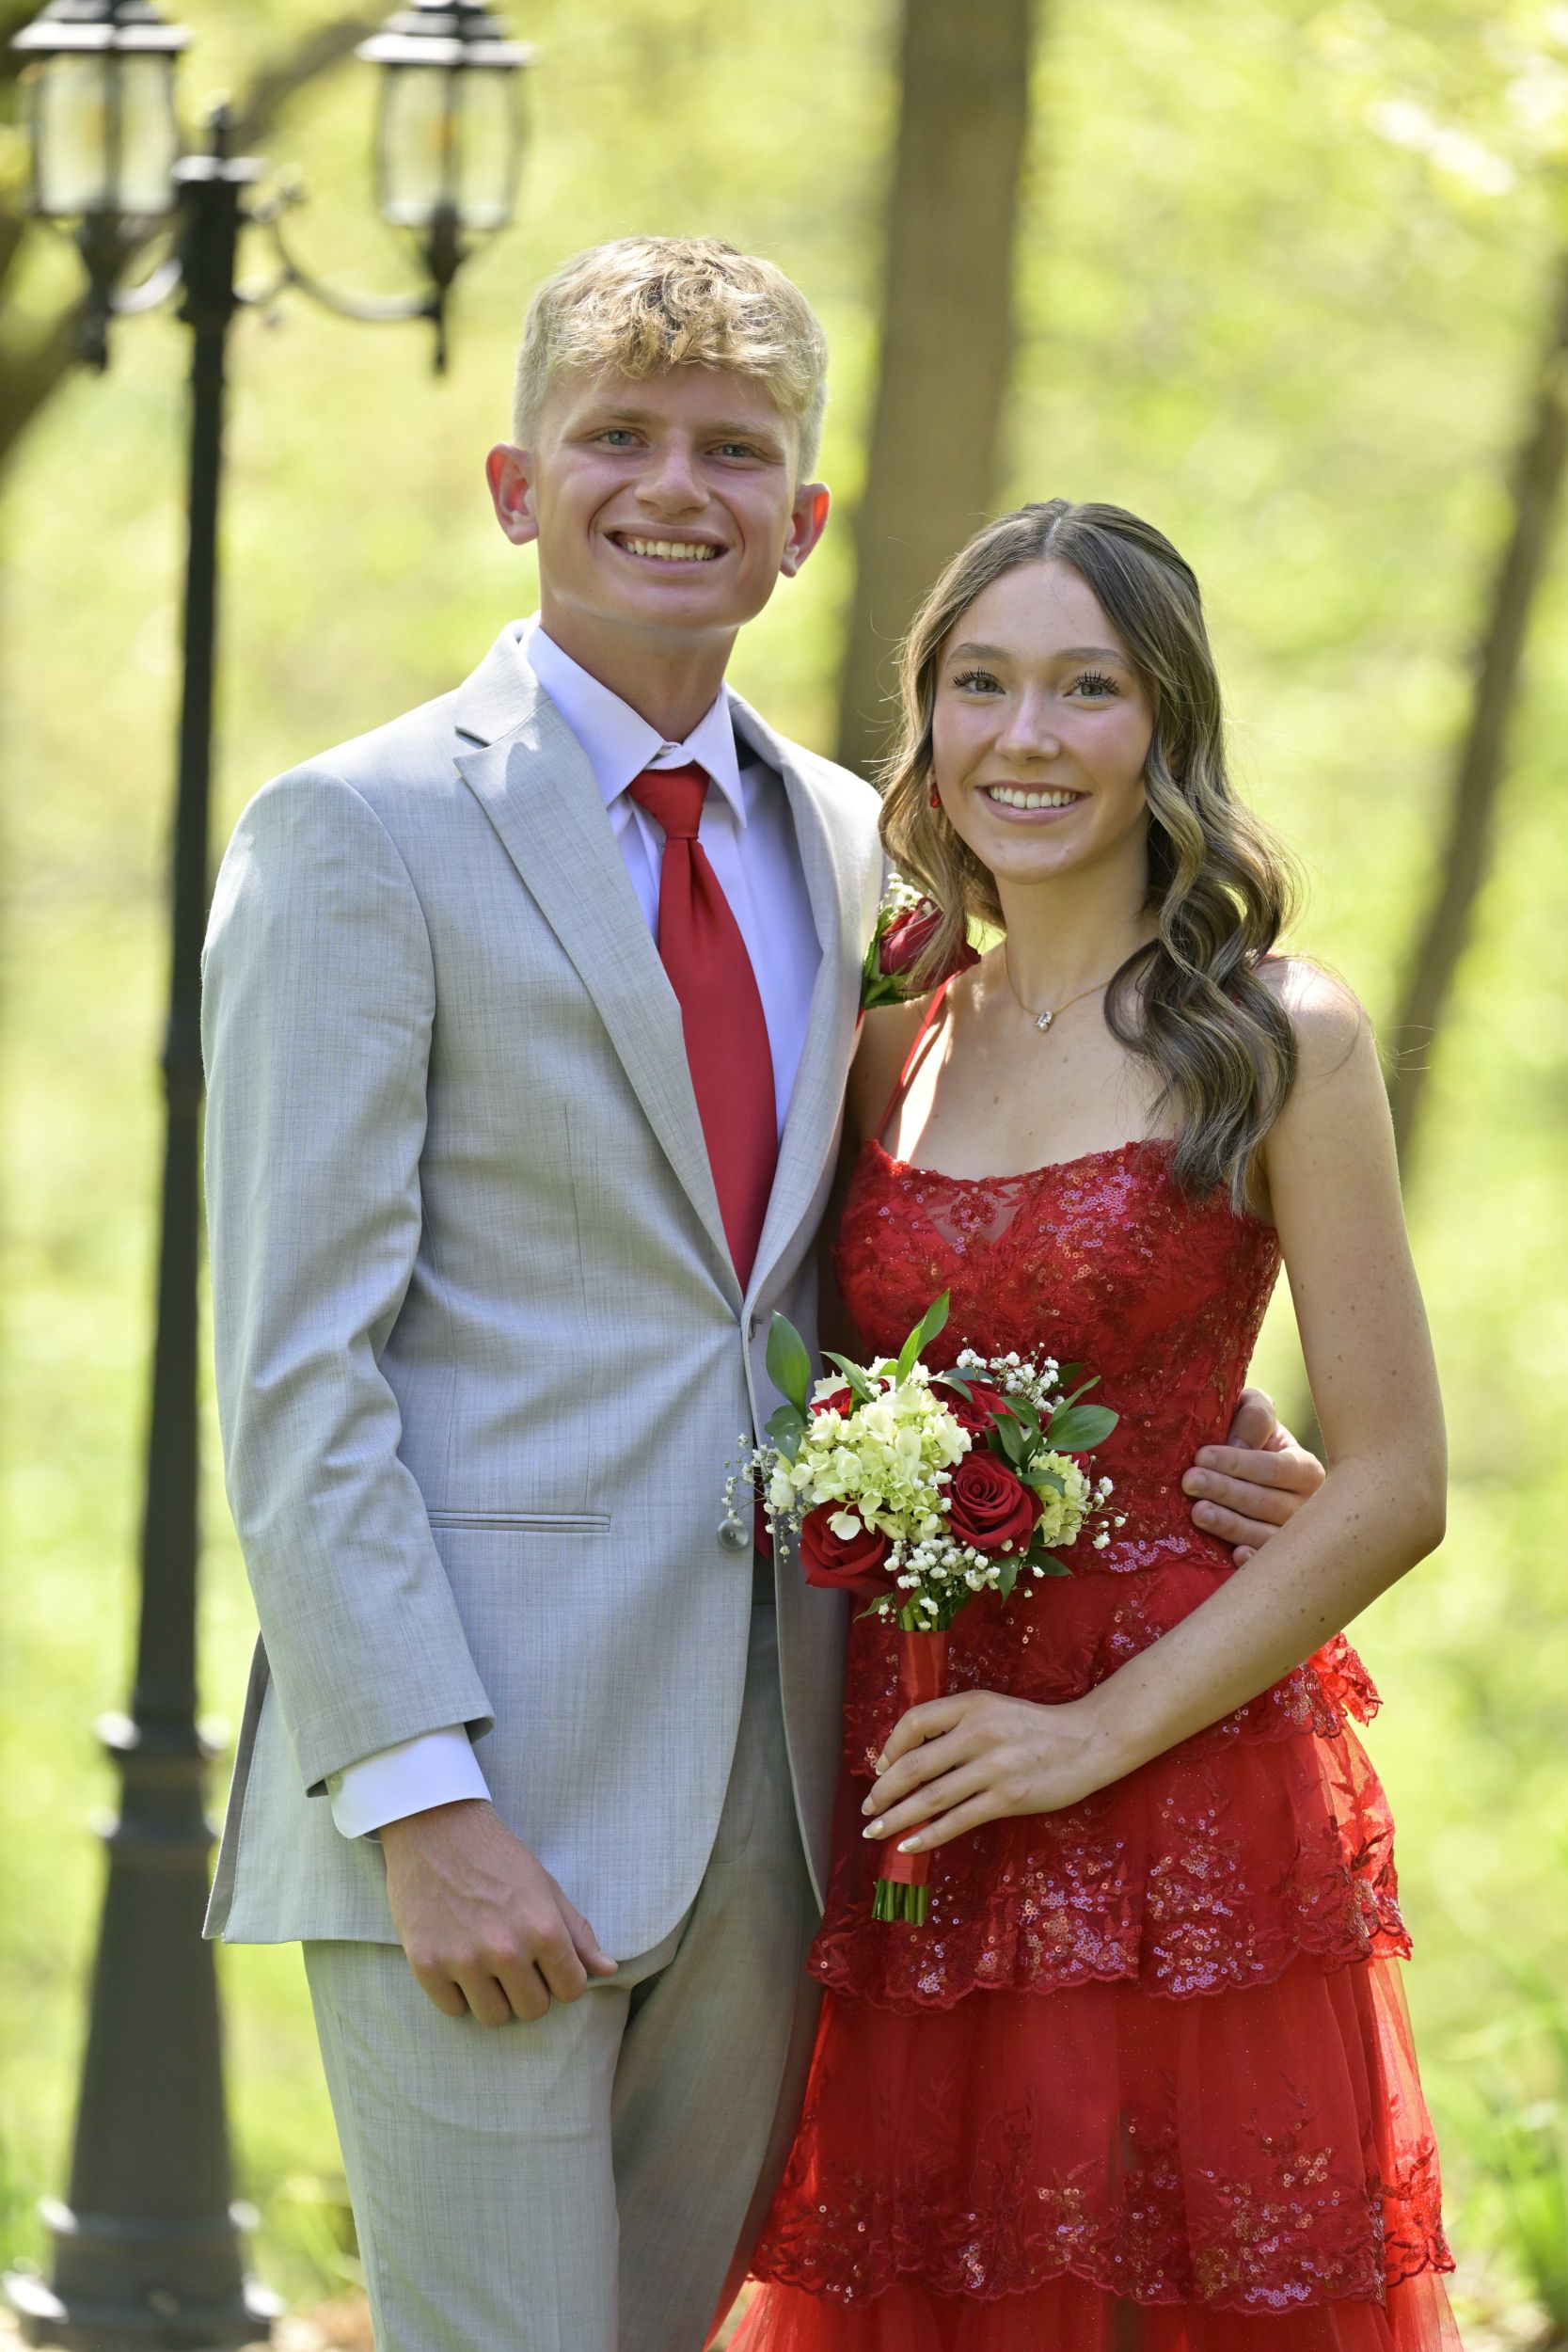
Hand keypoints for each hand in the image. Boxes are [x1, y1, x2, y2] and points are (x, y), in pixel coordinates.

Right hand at [380, 1799, 616, 2025]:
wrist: (435, 1828)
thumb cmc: (497, 1855)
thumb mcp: (545, 1886)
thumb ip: (577, 1932)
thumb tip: (608, 1970)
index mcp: (543, 1930)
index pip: (572, 1990)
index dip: (563, 1979)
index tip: (548, 1965)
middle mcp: (506, 1950)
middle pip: (533, 2010)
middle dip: (530, 1990)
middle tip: (515, 1962)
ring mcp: (464, 1961)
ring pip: (494, 2017)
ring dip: (494, 1997)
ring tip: (486, 1965)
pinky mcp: (426, 1966)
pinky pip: (453, 2009)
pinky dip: (457, 1993)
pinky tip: (456, 1961)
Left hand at [859, 1687, 1117, 1855]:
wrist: (1088, 1740)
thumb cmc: (1036, 1726)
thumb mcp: (993, 1709)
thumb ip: (957, 1725)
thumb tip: (910, 1755)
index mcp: (972, 1705)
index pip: (915, 1721)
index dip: (890, 1745)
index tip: (879, 1767)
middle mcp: (979, 1733)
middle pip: (915, 1765)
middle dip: (884, 1791)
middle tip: (867, 1809)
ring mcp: (994, 1767)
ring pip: (931, 1797)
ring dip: (897, 1817)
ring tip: (876, 1831)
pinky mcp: (1009, 1797)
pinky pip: (958, 1820)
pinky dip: (928, 1835)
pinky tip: (910, 1845)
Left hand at [1181, 1386, 1324, 1564]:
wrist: (1240, 1472)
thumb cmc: (1247, 1436)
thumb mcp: (1254, 1413)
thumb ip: (1254, 1415)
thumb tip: (1238, 1444)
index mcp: (1305, 1469)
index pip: (1274, 1468)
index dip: (1238, 1463)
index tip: (1201, 1456)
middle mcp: (1307, 1507)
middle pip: (1267, 1502)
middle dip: (1226, 1491)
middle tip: (1190, 1482)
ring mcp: (1293, 1539)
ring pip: (1265, 1534)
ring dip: (1231, 1524)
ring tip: (1198, 1512)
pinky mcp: (1274, 1561)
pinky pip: (1267, 1565)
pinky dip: (1254, 1561)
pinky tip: (1235, 1554)